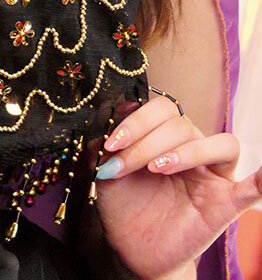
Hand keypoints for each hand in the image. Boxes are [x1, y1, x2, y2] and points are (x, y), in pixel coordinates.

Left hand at [82, 93, 261, 279]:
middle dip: (147, 142)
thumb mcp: (108, 170)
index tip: (112, 144)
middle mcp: (193, 149)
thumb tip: (118, 107)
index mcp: (166, 136)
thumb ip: (108, 142)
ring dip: (186, 151)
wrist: (132, 249)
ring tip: (157, 169)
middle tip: (123, 165)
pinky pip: (253, 189)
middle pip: (182, 124)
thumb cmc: (124, 204)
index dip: (136, 120)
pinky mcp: (226, 204)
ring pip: (219, 144)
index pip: (163, 109)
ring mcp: (212, 176)